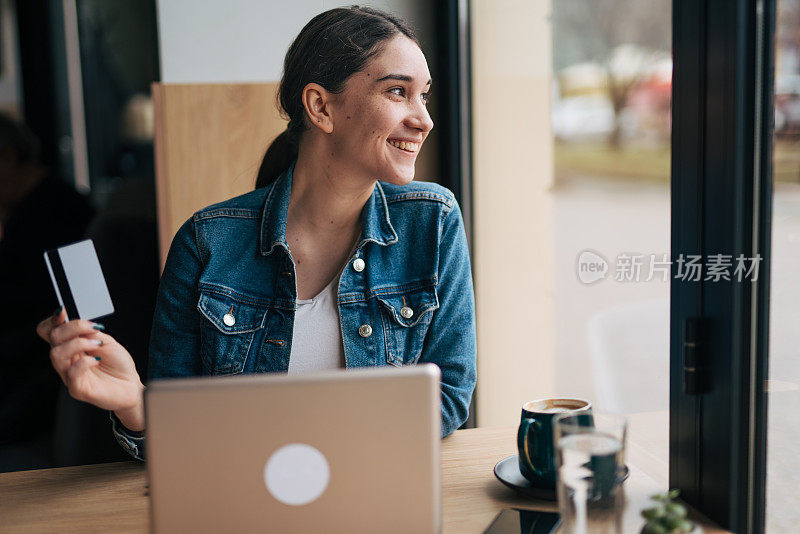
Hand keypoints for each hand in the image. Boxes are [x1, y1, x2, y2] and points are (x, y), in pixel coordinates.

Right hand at [36, 308, 144, 429]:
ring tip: (97, 345)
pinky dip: (85, 362)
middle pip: (53, 338)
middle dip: (72, 327)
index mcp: (71, 346)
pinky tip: (97, 359)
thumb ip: (90, 333)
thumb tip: (80, 324)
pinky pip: (71, 372)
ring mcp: (69, 374)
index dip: (52, 320)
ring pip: (56, 354)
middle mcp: (67, 359)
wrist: (130, 385)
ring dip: (78, 344)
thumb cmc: (118, 364)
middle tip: (93, 329)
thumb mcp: (106, 341)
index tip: (64, 311)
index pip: (50, 331)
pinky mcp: (76, 388)